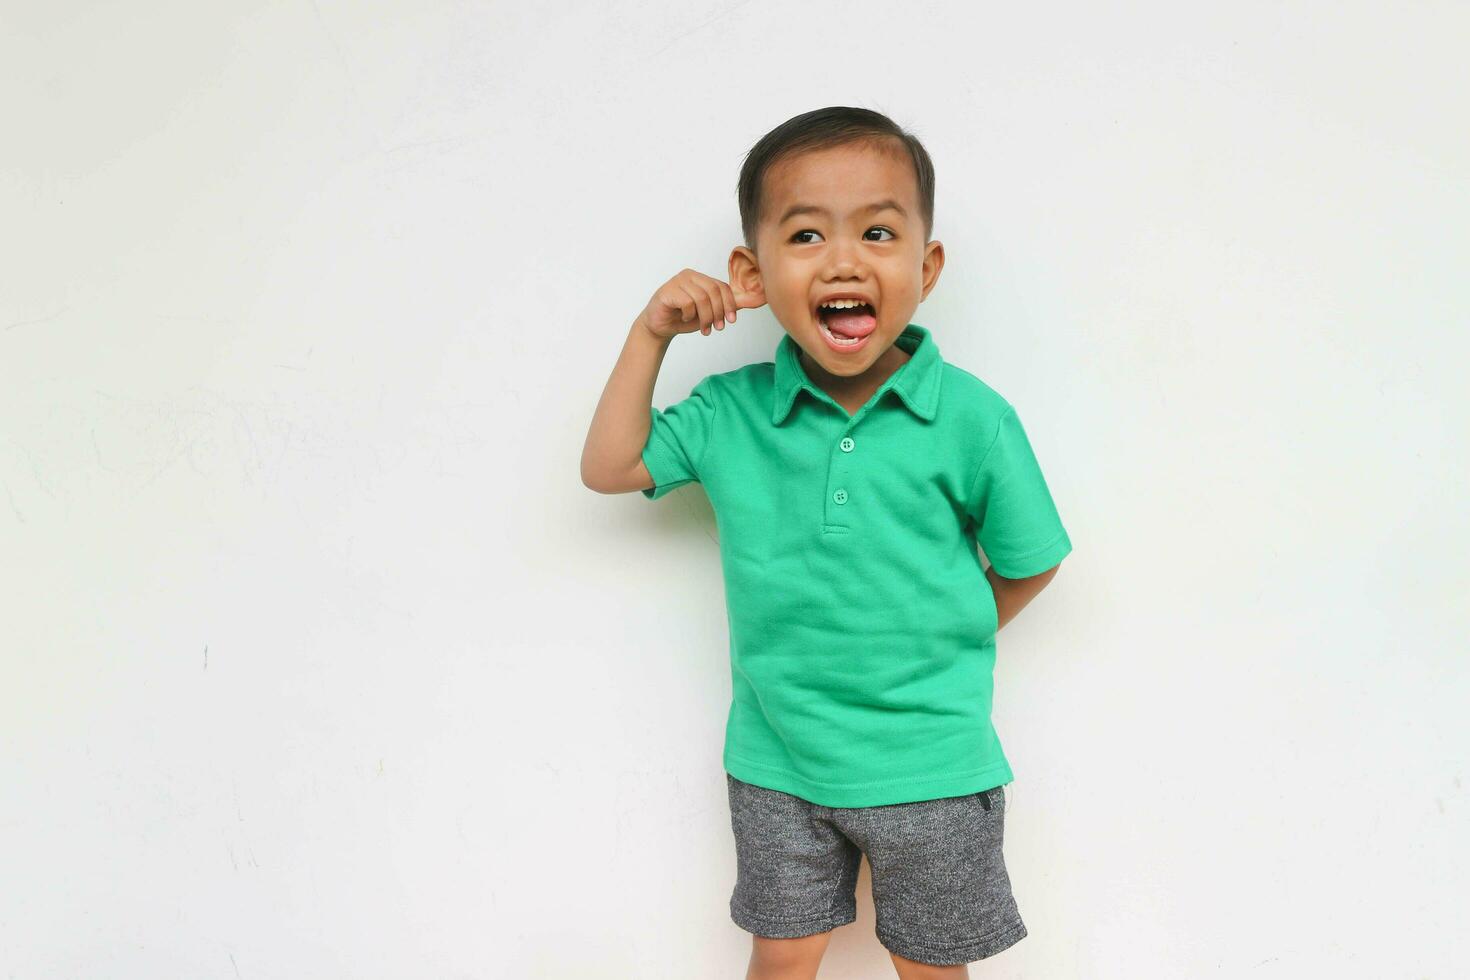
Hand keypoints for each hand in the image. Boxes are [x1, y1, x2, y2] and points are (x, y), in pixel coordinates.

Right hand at [638, 268, 763, 340]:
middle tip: (717, 328)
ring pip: (702, 298)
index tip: (732, 320)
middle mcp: (689, 275)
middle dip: (718, 312)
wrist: (660, 326)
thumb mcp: (708, 313)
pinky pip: (687, 302)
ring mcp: (677, 281)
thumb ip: (724, 306)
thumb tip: (747, 302)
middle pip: (714, 291)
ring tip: (703, 328)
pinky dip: (688, 315)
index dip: (730, 304)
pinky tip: (683, 318)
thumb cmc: (683, 318)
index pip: (722, 286)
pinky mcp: (667, 290)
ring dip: (705, 317)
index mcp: (701, 278)